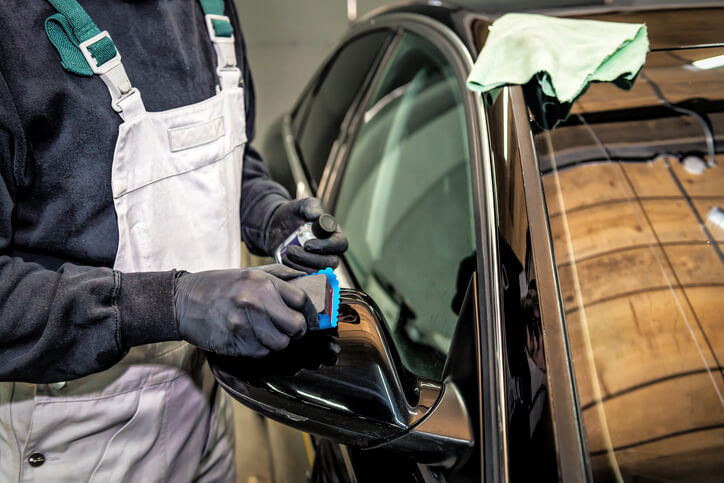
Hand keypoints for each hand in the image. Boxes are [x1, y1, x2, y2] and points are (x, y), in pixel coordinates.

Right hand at [174, 265, 316, 357]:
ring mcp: (245, 324)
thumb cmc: (218, 286)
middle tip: (292, 329)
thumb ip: (280, 275)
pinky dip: (261, 348)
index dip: (310, 311)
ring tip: (268, 332)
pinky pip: (262, 352)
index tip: (309, 317)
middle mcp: (256, 302)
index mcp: (262, 282)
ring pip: (281, 343)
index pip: (301, 300)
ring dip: (279, 341)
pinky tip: (252, 337)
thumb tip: (309, 278)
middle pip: (296, 326)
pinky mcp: (236, 343)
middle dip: (298, 330)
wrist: (182, 302)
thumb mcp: (249, 272)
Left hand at [266, 197, 347, 272]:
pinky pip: (305, 276)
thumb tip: (317, 216)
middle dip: (311, 259)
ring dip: (300, 264)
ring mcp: (319, 263)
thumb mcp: (302, 205)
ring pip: (318, 272)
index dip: (326, 246)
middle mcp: (330, 251)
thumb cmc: (294, 214)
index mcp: (334, 235)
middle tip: (292, 250)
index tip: (307, 244)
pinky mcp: (306, 270)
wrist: (277, 226)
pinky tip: (285, 257)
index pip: (340, 245)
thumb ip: (312, 207)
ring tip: (287, 251)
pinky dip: (294, 269)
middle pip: (331, 263)